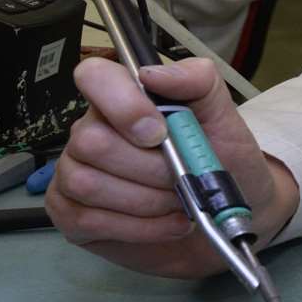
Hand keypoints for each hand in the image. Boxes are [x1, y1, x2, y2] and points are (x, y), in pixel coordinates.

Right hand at [46, 57, 299, 279]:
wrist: (229, 217)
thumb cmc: (223, 160)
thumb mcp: (223, 115)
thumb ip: (197, 80)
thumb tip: (153, 74)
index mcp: (123, 99)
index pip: (93, 76)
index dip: (122, 103)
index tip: (159, 132)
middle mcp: (90, 132)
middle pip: (92, 142)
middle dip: (149, 168)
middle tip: (182, 178)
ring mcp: (75, 174)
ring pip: (87, 183)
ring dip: (146, 200)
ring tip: (179, 202)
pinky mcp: (73, 216)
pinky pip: (88, 220)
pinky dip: (139, 227)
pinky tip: (169, 224)